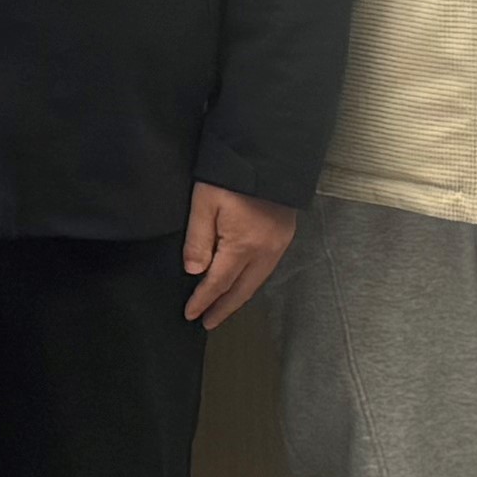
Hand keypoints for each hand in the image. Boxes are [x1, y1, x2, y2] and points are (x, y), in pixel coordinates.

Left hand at [181, 183, 299, 326]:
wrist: (268, 154)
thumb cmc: (231, 175)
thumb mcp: (204, 203)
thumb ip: (198, 239)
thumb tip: (194, 272)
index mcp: (243, 246)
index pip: (219, 283)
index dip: (203, 300)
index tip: (191, 314)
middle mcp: (265, 251)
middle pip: (242, 290)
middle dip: (224, 308)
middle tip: (208, 322)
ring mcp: (278, 244)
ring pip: (256, 281)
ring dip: (238, 297)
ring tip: (222, 308)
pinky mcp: (285, 235)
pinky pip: (266, 269)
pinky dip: (251, 281)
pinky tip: (243, 283)